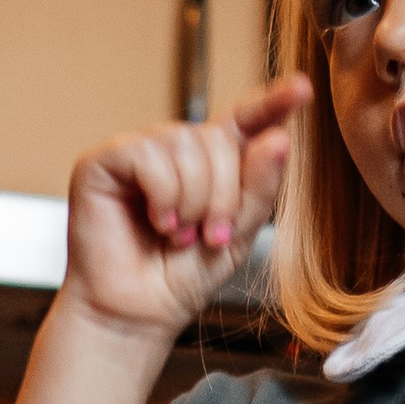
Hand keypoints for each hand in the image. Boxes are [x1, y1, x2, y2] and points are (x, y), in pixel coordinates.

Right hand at [60, 77, 306, 344]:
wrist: (136, 314)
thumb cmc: (181, 279)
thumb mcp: (238, 236)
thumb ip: (258, 188)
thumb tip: (278, 137)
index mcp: (210, 163)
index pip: (244, 121)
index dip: (271, 103)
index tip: (302, 88)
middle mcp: (174, 150)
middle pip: (216, 138)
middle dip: (224, 193)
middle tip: (211, 235)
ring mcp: (137, 152)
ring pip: (183, 143)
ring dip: (192, 199)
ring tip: (179, 236)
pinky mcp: (102, 162)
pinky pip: (146, 154)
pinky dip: (163, 193)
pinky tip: (159, 222)